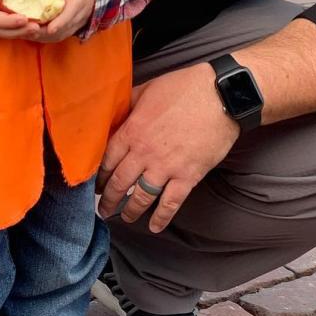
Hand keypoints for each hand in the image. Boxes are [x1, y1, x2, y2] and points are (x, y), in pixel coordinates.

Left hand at [30, 0, 94, 42]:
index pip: (72, 11)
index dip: (61, 22)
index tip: (50, 29)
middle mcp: (82, 13)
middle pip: (64, 29)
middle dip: (45, 33)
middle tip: (27, 31)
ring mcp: (78, 22)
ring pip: (61, 35)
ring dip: (43, 37)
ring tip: (25, 34)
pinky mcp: (73, 27)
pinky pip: (59, 36)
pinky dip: (45, 38)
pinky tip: (31, 34)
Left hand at [96, 63, 238, 232]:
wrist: (221, 96)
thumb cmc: (184, 88)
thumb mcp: (148, 89)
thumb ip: (128, 104)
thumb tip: (115, 112)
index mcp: (132, 131)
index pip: (107, 160)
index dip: (98, 175)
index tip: (95, 184)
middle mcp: (144, 153)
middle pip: (119, 182)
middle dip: (108, 198)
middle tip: (103, 209)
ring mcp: (166, 167)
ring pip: (140, 197)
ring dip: (130, 210)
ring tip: (124, 218)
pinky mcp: (188, 176)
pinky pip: (170, 203)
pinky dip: (161, 218)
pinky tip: (155, 227)